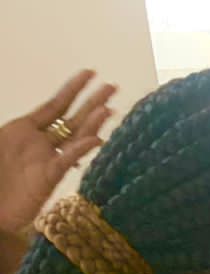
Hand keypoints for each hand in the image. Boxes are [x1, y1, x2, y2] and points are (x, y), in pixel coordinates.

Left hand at [0, 71, 116, 234]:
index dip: (72, 89)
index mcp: (24, 130)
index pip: (54, 105)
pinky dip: (80, 150)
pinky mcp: (48, 178)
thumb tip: (53, 123)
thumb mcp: (0, 140)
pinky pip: (66, 161)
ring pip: (74, 138)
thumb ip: (18, 130)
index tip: (90, 73)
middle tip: (113, 88)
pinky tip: (96, 140)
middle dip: (92, 102)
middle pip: (72, 119)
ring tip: (109, 109)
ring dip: (92, 124)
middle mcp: (41, 143)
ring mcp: (47, 160)